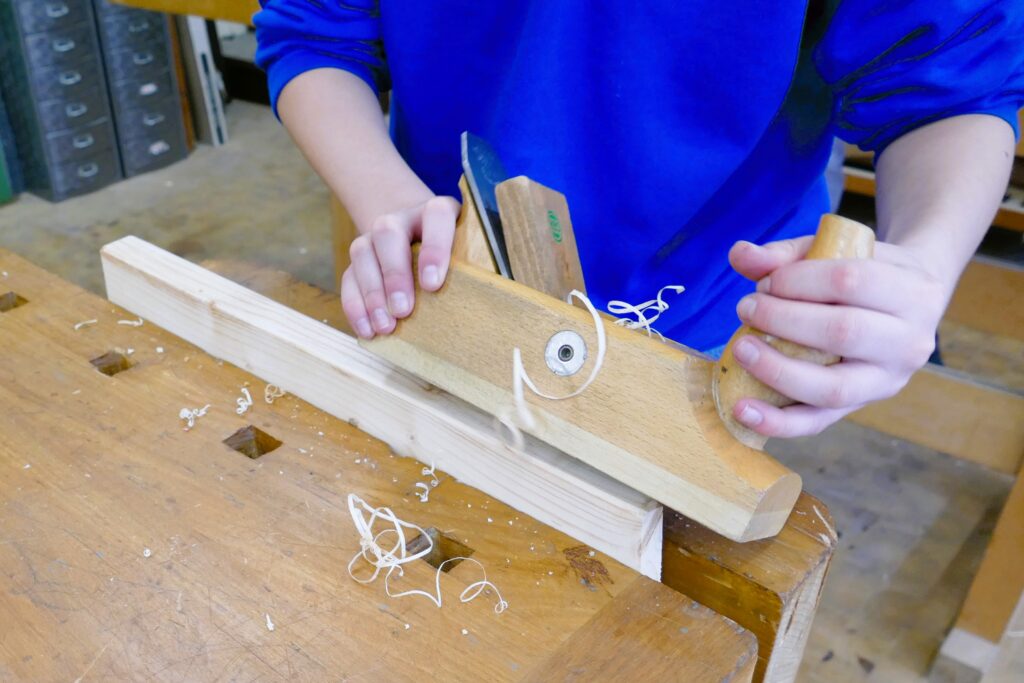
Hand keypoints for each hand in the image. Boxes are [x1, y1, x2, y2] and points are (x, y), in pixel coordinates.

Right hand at [341, 196, 460, 337]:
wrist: (419, 234)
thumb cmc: (454, 252)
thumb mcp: (468, 251)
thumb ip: (473, 267)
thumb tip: (487, 305)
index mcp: (437, 211)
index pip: (436, 216)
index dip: (434, 249)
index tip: (433, 284)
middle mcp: (401, 218)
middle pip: (389, 234)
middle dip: (395, 275)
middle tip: (403, 310)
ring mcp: (375, 236)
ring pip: (363, 253)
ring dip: (372, 293)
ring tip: (385, 325)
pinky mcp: (359, 257)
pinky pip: (348, 277)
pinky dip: (355, 305)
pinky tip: (367, 329)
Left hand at [726, 236, 947, 437]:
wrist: (909, 307)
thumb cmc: (864, 274)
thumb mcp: (837, 252)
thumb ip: (786, 254)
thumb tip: (739, 254)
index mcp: (912, 292)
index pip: (851, 281)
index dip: (798, 281)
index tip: (764, 281)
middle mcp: (909, 342)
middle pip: (842, 333)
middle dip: (783, 320)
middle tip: (746, 308)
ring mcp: (887, 382)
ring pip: (832, 387)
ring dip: (777, 370)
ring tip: (740, 350)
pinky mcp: (859, 408)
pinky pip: (817, 422)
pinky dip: (776, 421)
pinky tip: (741, 409)